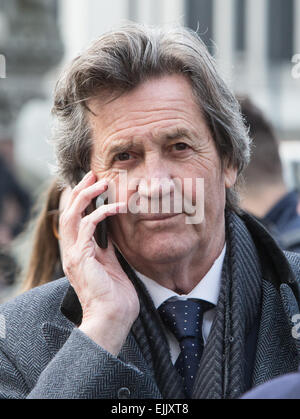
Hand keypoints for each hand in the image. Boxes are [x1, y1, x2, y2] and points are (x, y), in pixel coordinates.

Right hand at [59, 171, 139, 354]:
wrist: (112, 318)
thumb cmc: (115, 295)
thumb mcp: (111, 265)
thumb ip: (107, 248)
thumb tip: (112, 232)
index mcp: (78, 252)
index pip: (75, 218)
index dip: (82, 199)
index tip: (94, 183)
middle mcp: (71, 251)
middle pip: (69, 212)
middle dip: (81, 190)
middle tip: (94, 174)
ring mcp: (73, 254)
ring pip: (72, 215)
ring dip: (87, 196)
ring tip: (102, 181)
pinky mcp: (80, 257)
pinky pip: (87, 227)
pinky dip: (101, 213)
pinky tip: (117, 207)